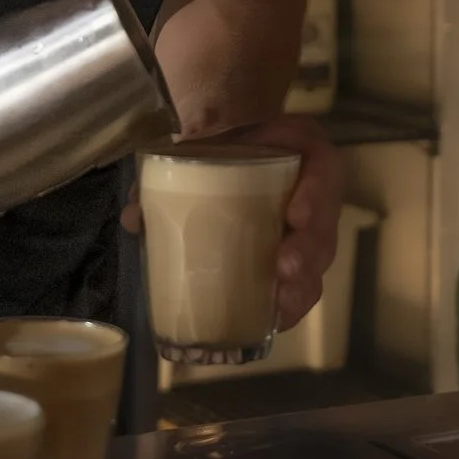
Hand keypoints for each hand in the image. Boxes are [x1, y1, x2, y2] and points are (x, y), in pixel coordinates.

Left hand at [119, 113, 343, 331]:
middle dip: (307, 251)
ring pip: (317, 263)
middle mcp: (317, 196)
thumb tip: (134, 216)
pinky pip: (304, 287)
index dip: (316, 194)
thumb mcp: (213, 139)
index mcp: (306, 155)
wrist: (241, 147)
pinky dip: (290, 306)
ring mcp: (312, 232)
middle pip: (324, 225)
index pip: (324, 170)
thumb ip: (175, 167)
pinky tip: (275, 320)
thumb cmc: (233, 142)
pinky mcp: (299, 260)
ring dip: (301, 286)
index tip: (295, 213)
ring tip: (282, 301)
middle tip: (284, 267)